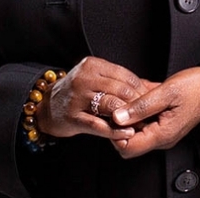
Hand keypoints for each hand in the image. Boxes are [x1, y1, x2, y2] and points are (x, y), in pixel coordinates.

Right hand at [36, 57, 152, 140]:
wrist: (46, 107)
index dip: (141, 89)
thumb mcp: (94, 78)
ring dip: (129, 117)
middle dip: (138, 103)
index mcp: (92, 65)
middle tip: (150, 114)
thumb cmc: (77, 93)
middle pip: (121, 90)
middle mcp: (83, 78)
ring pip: (111, 105)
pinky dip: (115, 131)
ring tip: (141, 124)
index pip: (125, 75)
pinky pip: (98, 125)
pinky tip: (126, 134)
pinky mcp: (72, 117)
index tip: (152, 100)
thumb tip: (148, 87)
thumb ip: (117, 81)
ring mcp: (76, 97)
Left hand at [110, 66, 199, 157]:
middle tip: (126, 99)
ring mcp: (162, 131)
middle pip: (128, 140)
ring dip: (132, 111)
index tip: (115, 113)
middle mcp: (161, 137)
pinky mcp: (163, 123)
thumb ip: (141, 106)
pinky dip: (140, 106)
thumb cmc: (197, 88)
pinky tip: (145, 92)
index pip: (127, 148)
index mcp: (162, 134)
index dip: (115, 132)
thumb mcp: (166, 92)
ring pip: (135, 128)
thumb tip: (117, 117)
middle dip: (122, 120)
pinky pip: (144, 119)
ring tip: (139, 93)